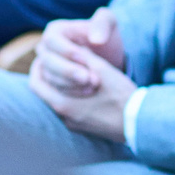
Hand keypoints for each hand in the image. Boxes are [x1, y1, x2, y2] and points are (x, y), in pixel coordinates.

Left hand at [27, 12, 137, 139]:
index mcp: (63, 104)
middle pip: (43, 94)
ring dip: (58, 86)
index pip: (35, 84)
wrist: (139, 123)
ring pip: (55, 101)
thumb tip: (71, 46)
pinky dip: (68, 96)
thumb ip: (82, 58)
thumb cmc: (121, 96)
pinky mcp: (83, 127)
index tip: (43, 57)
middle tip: (52, 62)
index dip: (37, 67)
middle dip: (45, 76)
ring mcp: (73, 124)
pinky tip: (80, 87)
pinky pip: (67, 109)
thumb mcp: (102, 70)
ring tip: (68, 72)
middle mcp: (64, 117)